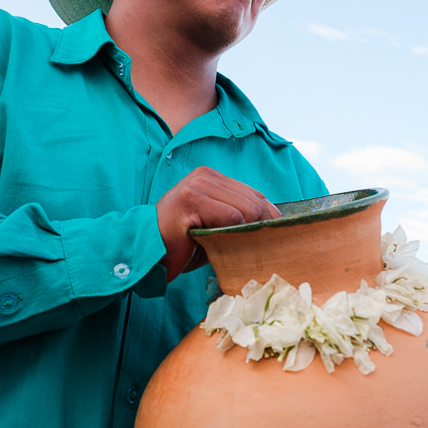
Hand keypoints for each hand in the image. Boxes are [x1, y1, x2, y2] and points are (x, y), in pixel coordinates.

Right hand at [156, 167, 280, 281]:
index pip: (254, 193)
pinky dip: (236, 234)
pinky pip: (230, 218)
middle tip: (267, 248)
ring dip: (250, 233)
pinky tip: (228, 247)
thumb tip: (272, 223)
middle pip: (253, 200)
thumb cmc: (183, 243)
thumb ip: (237, 217)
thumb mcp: (214, 225)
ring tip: (247, 250)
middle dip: (264, 226)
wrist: (148, 251)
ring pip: (245, 209)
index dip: (270, 215)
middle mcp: (204, 176)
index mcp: (211, 177)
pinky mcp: (191, 200)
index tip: (278, 234)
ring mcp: (196, 185)